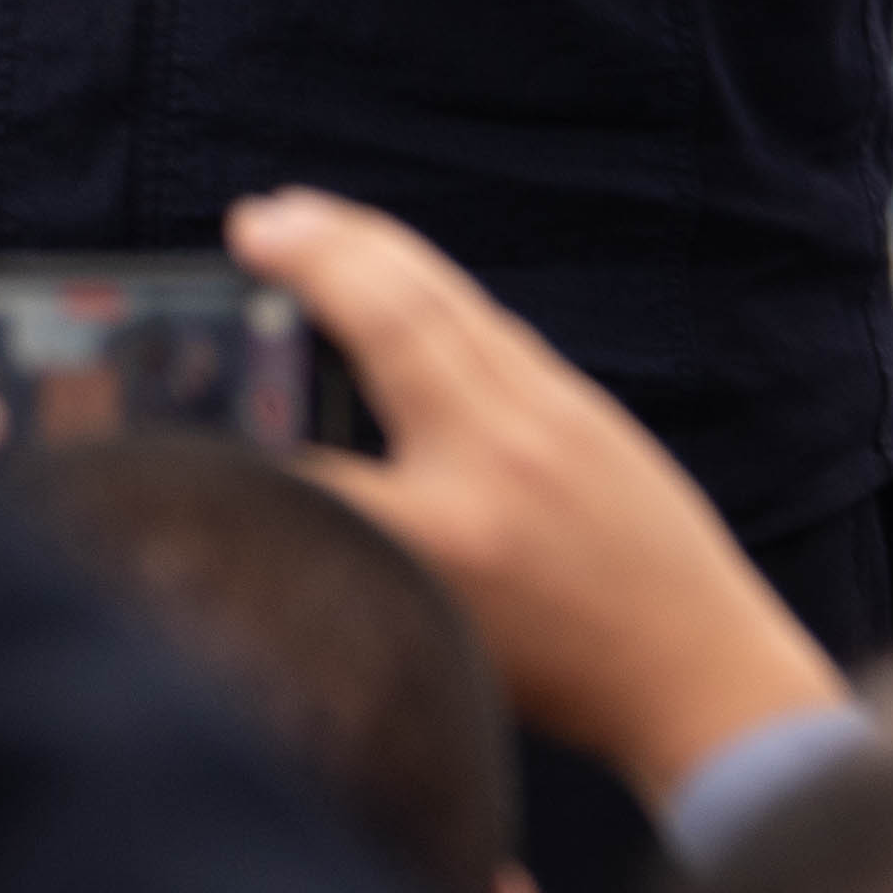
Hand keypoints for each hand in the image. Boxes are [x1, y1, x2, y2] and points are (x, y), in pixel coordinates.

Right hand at [236, 188, 840, 800]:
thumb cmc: (560, 676)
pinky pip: (486, 321)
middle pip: (388, 322)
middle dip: (313, 259)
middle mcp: (494, 461)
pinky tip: (391, 269)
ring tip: (301, 216)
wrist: (702, 674)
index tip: (190, 390)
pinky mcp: (581, 402)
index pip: (309, 464)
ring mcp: (547, 418)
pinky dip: (425, 283)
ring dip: (365, 245)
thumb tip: (283, 486)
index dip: (239, 432)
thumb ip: (363, 557)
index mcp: (444, 541)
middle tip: (253, 221)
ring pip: (441, 300)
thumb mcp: (438, 634)